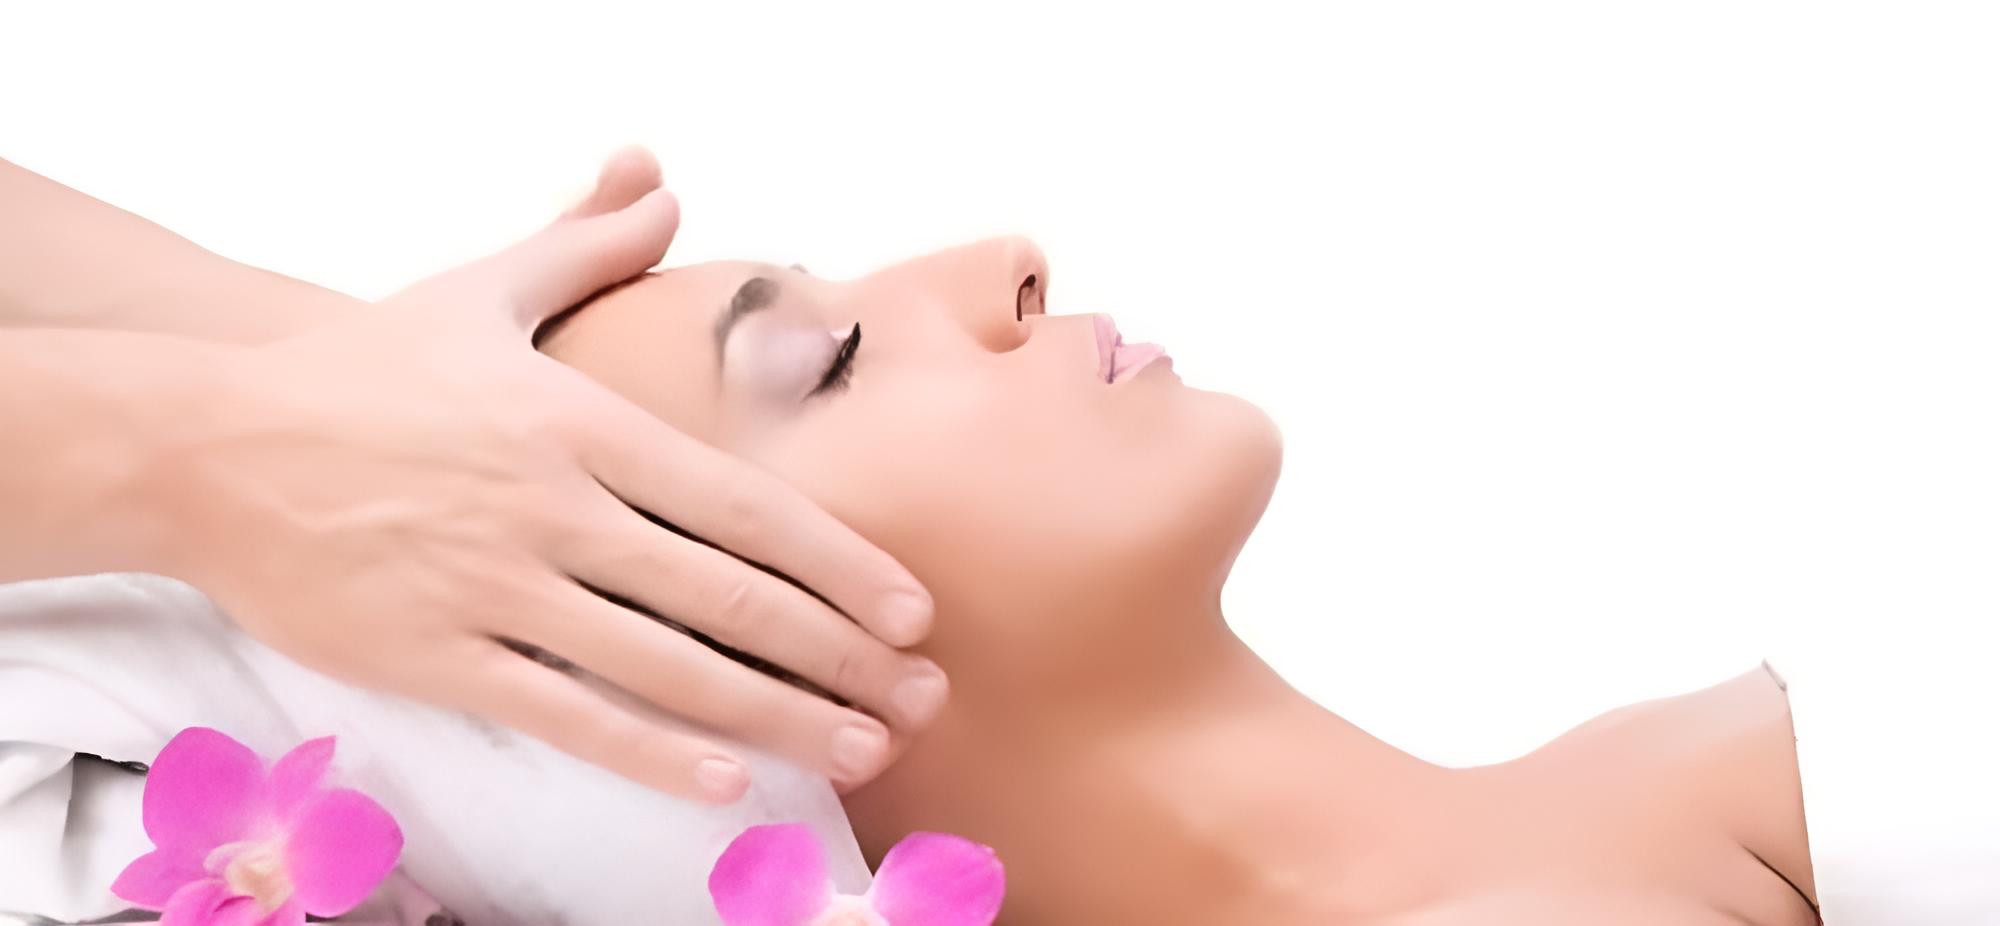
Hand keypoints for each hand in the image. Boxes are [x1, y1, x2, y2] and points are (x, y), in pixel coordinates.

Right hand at [137, 150, 944, 802]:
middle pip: (727, 593)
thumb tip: (656, 174)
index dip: (838, 562)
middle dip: (837, 653)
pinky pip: (561, 712)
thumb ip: (584, 243)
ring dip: (773, 715)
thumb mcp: (482, 289)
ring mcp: (494, 585)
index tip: (910, 610)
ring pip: (663, 664)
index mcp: (581, 423)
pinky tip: (721, 782)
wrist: (205, 438)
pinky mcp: (434, 654)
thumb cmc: (359, 371)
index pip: (743, 503)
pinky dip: (646, 749)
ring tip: (856, 751)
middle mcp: (554, 507)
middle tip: (921, 700)